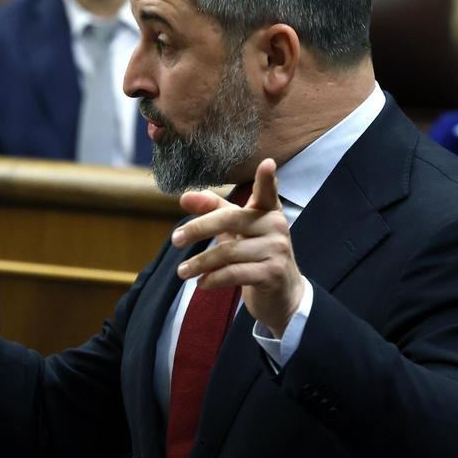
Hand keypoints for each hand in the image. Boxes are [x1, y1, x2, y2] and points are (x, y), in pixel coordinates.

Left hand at [171, 158, 303, 336]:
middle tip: (175, 239)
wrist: (283, 294)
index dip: (267, 178)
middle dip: (198, 229)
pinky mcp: (272, 273)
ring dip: (199, 263)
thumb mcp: (236, 231)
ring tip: (182, 271)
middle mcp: (276, 226)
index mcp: (268, 211)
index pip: (267, 192)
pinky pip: (234, 273)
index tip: (267, 163)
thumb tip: (184, 197)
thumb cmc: (256, 256)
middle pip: (229, 220)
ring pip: (228, 251)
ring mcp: (277, 250)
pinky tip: (201, 283)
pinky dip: (213, 279)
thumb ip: (213, 211)